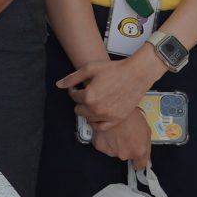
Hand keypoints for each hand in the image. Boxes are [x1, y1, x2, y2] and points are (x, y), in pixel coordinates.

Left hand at [59, 51, 161, 166]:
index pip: (74, 97)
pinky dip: (96, 123)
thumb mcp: (90, 68)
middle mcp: (97, 108)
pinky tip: (97, 115)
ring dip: (88, 111)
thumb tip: (60, 84)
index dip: (74, 90)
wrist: (137, 74)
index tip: (77, 88)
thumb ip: (73, 78)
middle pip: (79, 109)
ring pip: (88, 118)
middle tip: (87, 95)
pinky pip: (100, 127)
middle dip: (80, 101)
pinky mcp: (117, 119)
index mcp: (89, 96)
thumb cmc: (116, 70)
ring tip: (93, 102)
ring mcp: (107, 115)